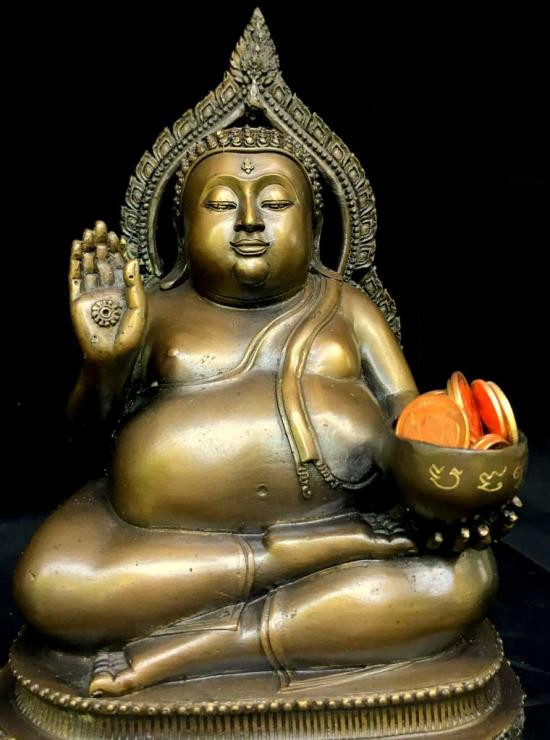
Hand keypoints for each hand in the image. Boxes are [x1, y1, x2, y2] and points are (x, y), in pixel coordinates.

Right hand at [69, 221, 145, 362]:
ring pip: (89, 265)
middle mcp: (107, 289)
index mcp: (124, 290)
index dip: (117, 250)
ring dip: (88, 248)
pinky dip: (75, 262)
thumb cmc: (129, 337)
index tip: (116, 235)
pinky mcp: (78, 299)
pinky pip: (75, 277)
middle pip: (103, 261)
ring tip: (89, 231)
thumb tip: (131, 259)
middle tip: (100, 225)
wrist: (110, 356)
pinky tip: (76, 247)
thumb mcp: (138, 309)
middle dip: (101, 243)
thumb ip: (135, 285)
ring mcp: (92, 293)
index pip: (119, 265)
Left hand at [409, 496, 522, 553]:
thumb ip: (494, 495)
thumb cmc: (448, 487)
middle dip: (482, 535)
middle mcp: (462, 533)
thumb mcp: (472, 488)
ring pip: (455, 546)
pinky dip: (435, 540)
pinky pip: (429, 544)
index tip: (510, 515)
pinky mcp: (423, 538)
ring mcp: (444, 538)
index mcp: (476, 523)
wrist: (415, 490)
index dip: (504, 524)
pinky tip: (437, 534)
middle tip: (484, 527)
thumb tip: (517, 503)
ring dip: (461, 540)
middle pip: (478, 541)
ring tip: (463, 530)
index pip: (497, 529)